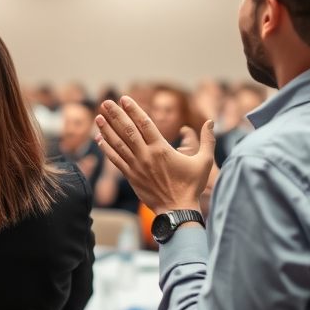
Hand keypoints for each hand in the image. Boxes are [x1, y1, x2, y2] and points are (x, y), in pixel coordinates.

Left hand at [95, 97, 214, 215]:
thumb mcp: (204, 162)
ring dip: (107, 129)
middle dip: (115, 114)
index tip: (124, 99)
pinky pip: (116, 160)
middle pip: (127, 130)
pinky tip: (99, 139)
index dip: (133, 110)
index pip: (144, 124)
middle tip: (105, 102)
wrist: (177, 211)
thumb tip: (211, 122)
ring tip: (98, 117)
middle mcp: (146, 155)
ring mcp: (137, 166)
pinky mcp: (131, 177)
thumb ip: (207, 140)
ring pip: (118, 144)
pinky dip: (106, 149)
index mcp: (162, 149)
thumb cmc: (192, 186)